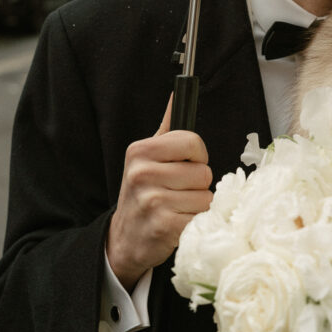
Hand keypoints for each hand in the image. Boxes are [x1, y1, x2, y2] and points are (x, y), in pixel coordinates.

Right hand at [106, 95, 212, 290]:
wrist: (125, 239)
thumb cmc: (143, 193)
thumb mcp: (146, 157)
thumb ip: (167, 127)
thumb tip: (178, 92)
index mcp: (140, 151)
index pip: (193, 141)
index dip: (197, 156)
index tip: (186, 165)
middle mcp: (142, 173)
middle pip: (203, 172)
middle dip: (197, 184)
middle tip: (178, 192)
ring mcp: (152, 201)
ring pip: (206, 197)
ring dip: (197, 206)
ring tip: (177, 208)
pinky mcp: (163, 226)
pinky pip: (201, 217)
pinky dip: (195, 223)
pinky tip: (177, 223)